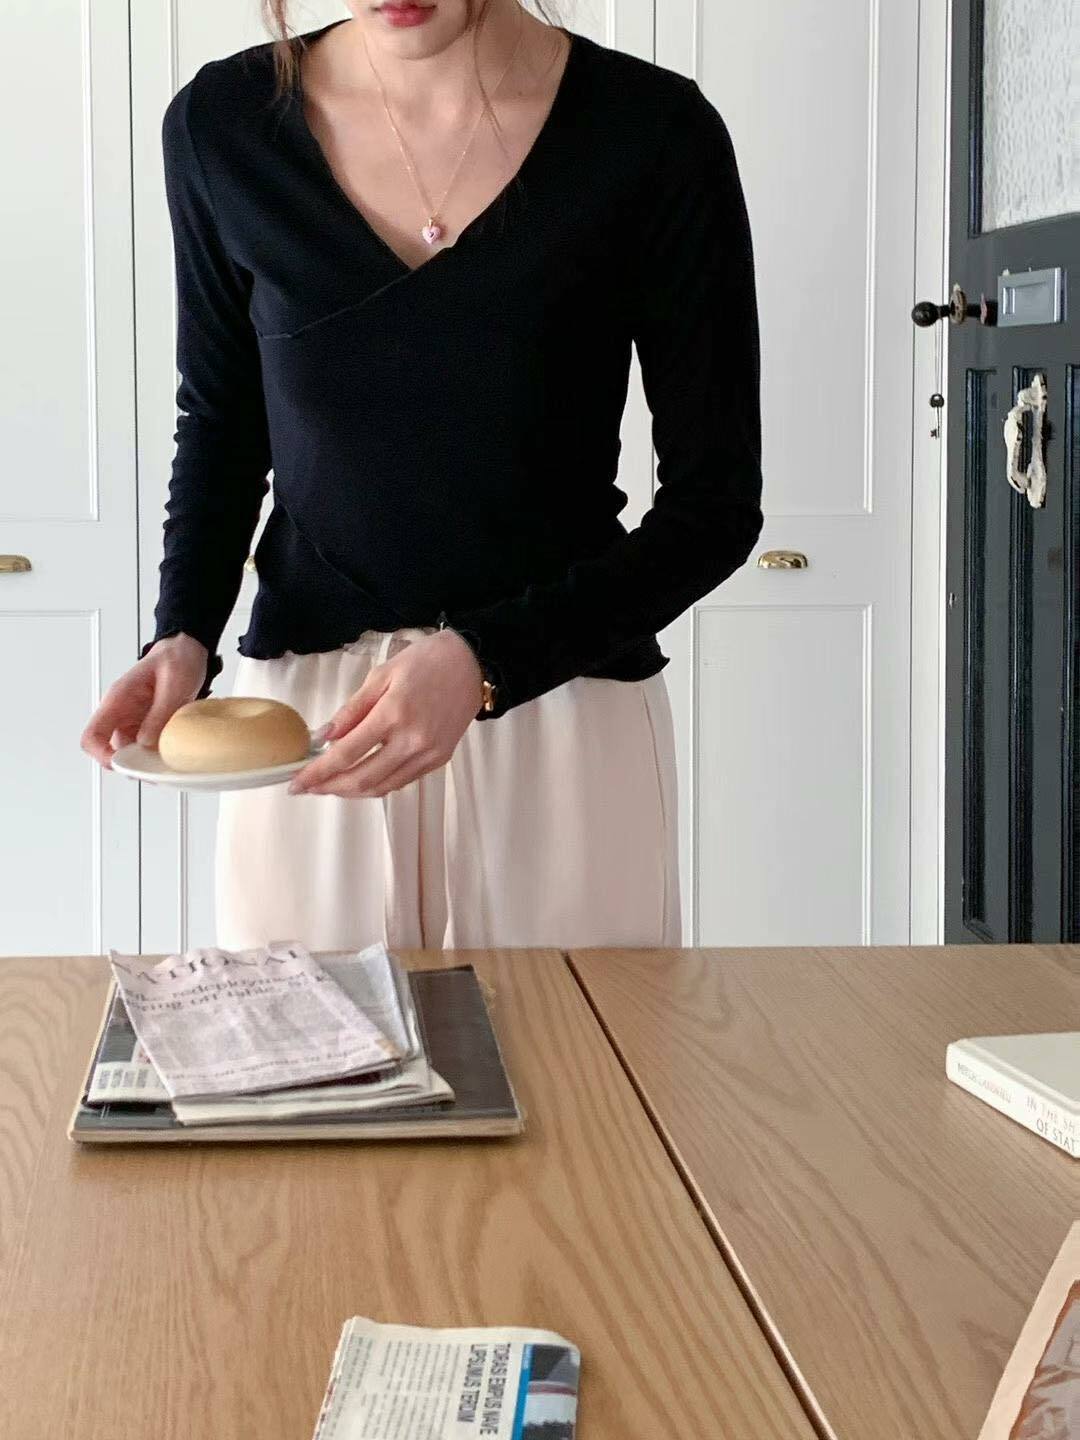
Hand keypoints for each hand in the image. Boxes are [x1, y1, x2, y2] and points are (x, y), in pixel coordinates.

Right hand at [80, 633, 208, 767]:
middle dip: (132, 764)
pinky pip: (146, 746)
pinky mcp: (147, 725)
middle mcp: (121, 713)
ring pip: (131, 752)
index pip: (93, 736)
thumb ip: (159, 715)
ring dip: (147, 761)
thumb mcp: (173, 686)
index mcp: (118, 700)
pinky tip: (173, 753)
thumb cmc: (176, 660)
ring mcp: (133, 720)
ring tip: (169, 762)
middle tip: (155, 770)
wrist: (187, 650)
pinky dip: (157, 754)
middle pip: (111, 751)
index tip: (125, 766)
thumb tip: (145, 743)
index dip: (102, 756)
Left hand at [288, 629, 484, 798]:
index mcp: (394, 713)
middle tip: (307, 787)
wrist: (473, 665)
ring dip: (351, 791)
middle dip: (329, 787)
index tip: (296, 782)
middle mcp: (412, 740)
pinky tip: (360, 778)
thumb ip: (352, 709)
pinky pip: (401, 782)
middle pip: (362, 778)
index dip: (317, 772)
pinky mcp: (439, 760)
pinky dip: (376, 785)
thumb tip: (324, 738)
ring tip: (330, 786)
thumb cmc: (426, 661)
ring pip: (382, 787)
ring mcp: (428, 754)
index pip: (347, 753)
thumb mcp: (382, 675)